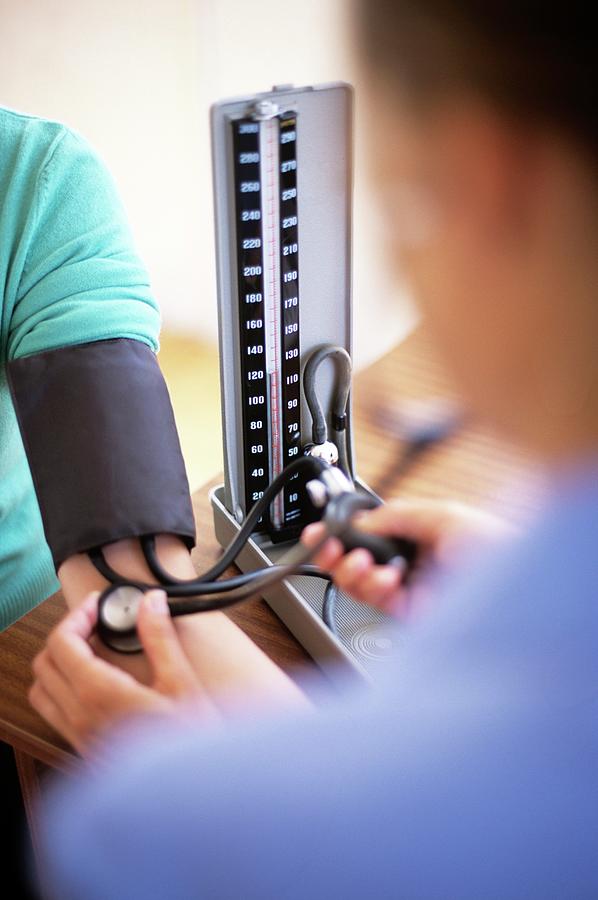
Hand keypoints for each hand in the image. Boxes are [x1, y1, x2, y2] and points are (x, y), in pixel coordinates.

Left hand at [29, 590, 218, 756]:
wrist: (189, 796)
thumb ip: (160, 638)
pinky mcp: (84, 749)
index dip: (76, 615)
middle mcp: (79, 715)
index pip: (61, 642)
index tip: (98, 606)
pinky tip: (95, 683)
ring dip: (58, 663)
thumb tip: (150, 602)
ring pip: (42, 690)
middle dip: (66, 635)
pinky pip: (54, 713)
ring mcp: (78, 735)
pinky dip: (62, 689)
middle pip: (45, 662)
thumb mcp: (181, 683)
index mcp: (98, 693)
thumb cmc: (189, 744)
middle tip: (96, 623)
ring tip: (90, 651)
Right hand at [302, 498, 516, 615]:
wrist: (522, 588)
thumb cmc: (498, 548)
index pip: (369, 534)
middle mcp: (411, 562)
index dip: (343, 533)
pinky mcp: (411, 615)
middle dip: (336, 553)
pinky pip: (377, 602)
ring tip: (360, 562)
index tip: (322, 531)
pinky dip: (371, 588)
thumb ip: (398, 515)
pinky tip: (383, 577)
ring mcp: (410, 589)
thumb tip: (361, 522)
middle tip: (326, 547)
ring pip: (360, 584)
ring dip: (351, 571)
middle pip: (356, 560)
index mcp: (418, 534)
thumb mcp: (444, 515)